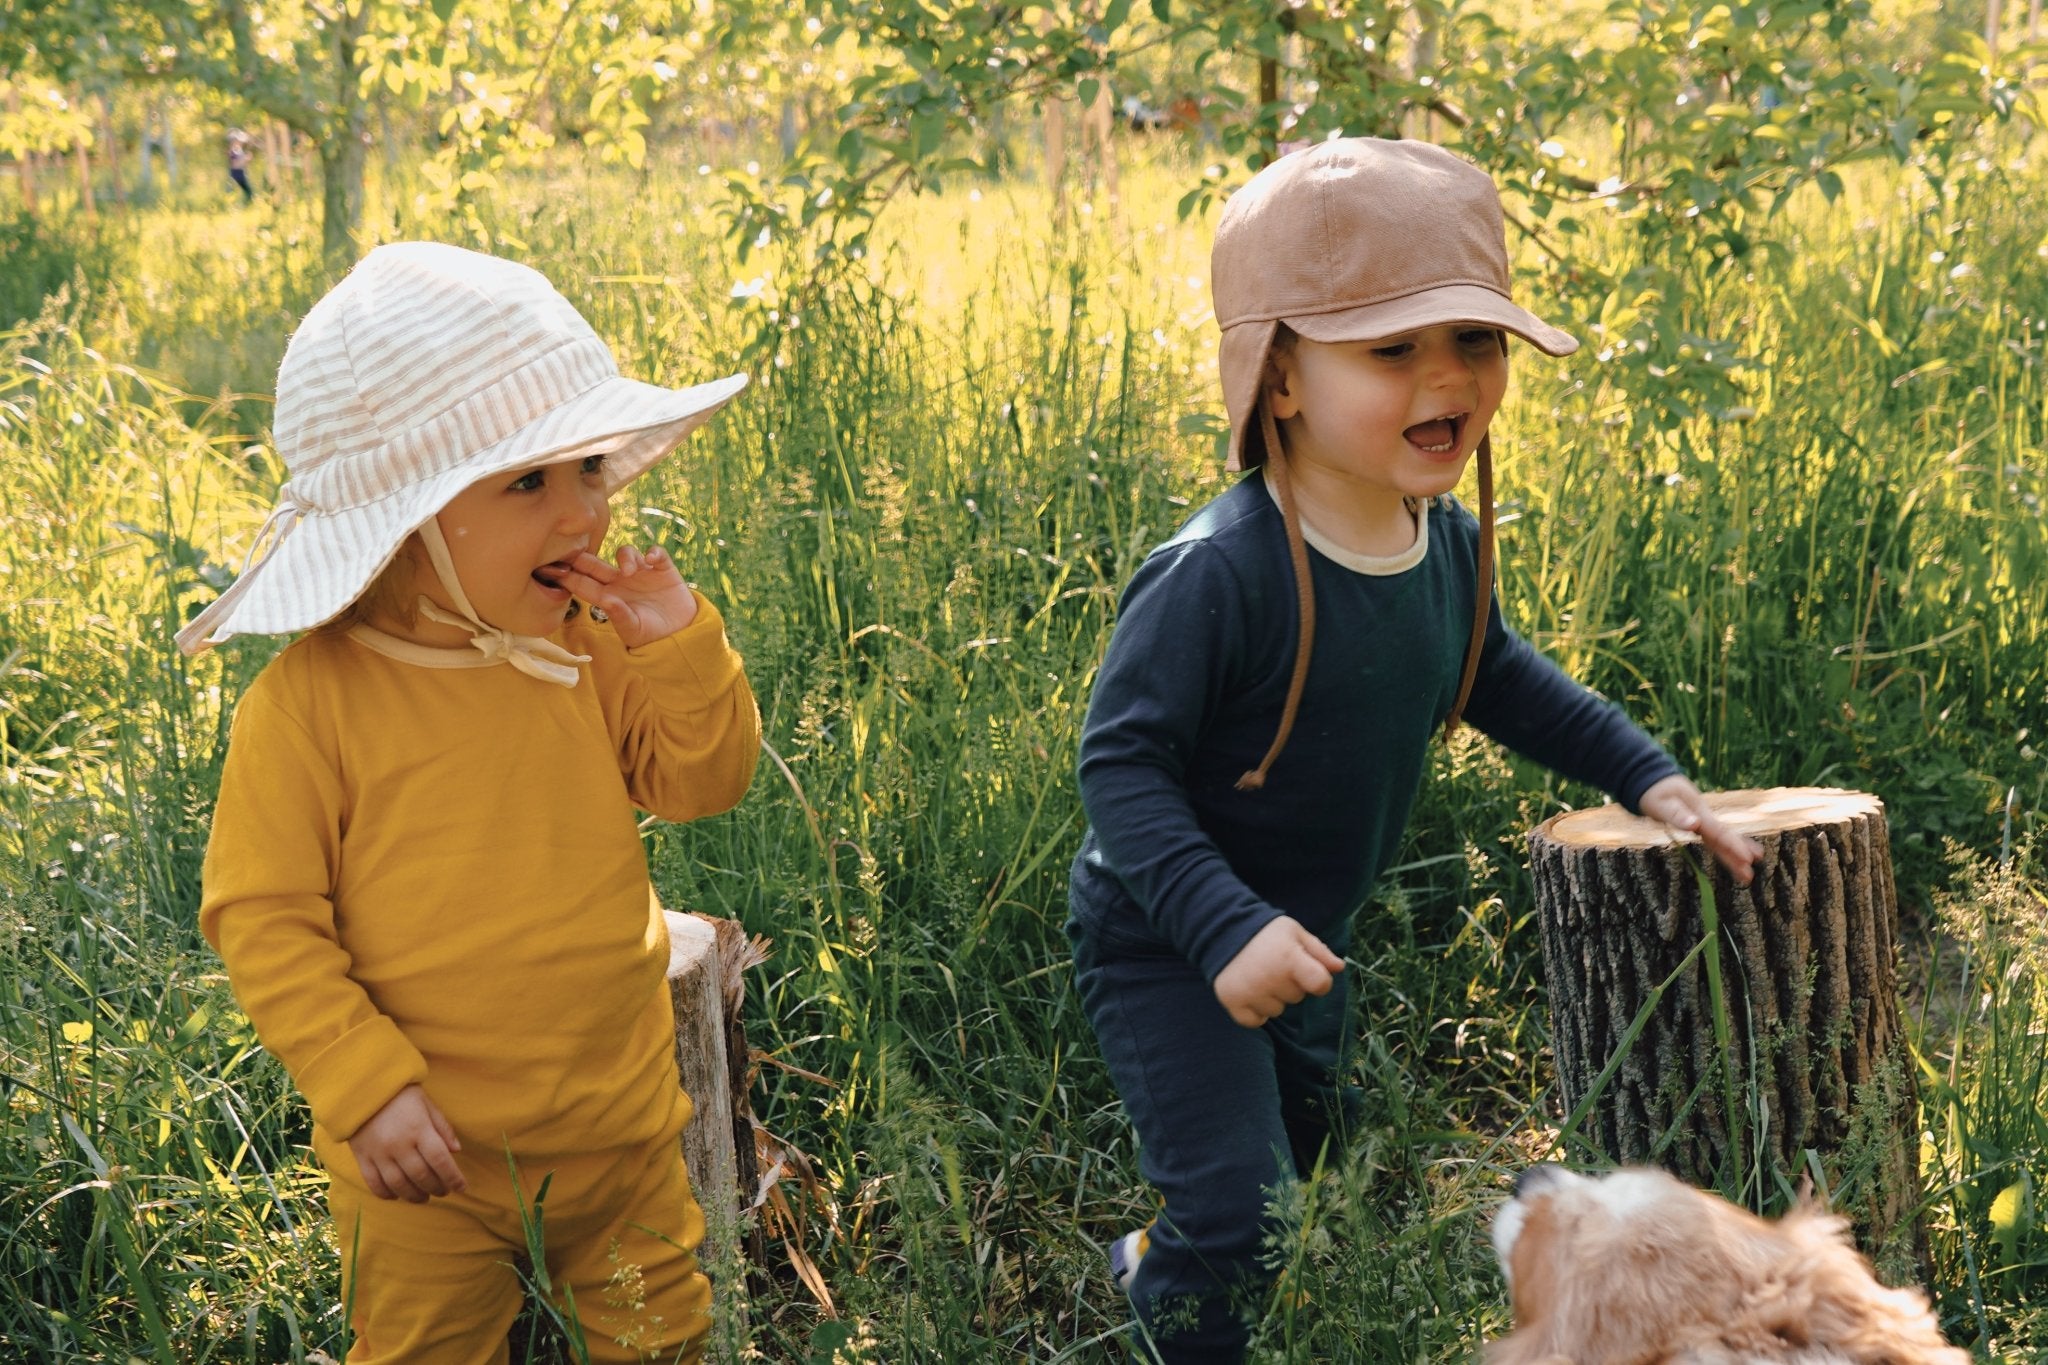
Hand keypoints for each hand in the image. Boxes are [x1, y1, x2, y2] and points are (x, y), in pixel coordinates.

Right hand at [348, 1084, 465, 1202]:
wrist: (362, 1087)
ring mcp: (379, 1152)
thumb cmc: (400, 1094)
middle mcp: (399, 1144)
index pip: (440, 1160)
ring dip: (414, 1195)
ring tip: (423, 1197)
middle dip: (436, 1188)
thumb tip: (456, 1151)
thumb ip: (442, 1127)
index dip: (453, 1177)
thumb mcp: (427, 1104)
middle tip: (443, 1192)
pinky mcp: (362, 1157)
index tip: (462, 1187)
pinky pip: (374, 1182)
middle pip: (421, 1175)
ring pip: (398, 1184)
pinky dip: (386, 1193)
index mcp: (419, 1129)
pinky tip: (397, 1195)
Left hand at [542, 544, 697, 646]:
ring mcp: (641, 573)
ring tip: (629, 571)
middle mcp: (620, 582)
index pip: (583, 584)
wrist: (681, 633)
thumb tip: (605, 600)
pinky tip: (652, 560)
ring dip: (624, 557)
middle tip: (575, 553)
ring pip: (625, 553)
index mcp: (608, 597)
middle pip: (597, 564)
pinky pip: (656, 553)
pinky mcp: (662, 568)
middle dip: (584, 557)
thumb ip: (619, 615)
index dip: (568, 577)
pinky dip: (654, 553)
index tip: (552, 569)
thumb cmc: (651, 634)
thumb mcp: (633, 630)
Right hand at [1213, 916, 1344, 1028]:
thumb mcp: (1295, 933)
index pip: (1321, 985)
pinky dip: (1255, 1011)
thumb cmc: (1265, 933)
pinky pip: (1255, 1022)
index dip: (1318, 981)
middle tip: (1273, 966)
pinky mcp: (1233, 1002)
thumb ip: (1319, 951)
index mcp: (1289, 958)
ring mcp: (1250, 992)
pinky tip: (1249, 992)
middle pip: (1297, 998)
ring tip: (1259, 976)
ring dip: (1272, 998)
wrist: (1221, 931)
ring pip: (1277, 1011)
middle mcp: (1270, 978)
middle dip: (1290, 984)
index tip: (1308, 972)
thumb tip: (1340, 968)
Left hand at [1638, 774, 1762, 885]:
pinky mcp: (1698, 825)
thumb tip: (1695, 825)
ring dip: (1733, 856)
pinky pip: (1713, 840)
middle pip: (1723, 839)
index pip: (1718, 832)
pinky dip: (1723, 849)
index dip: (1733, 845)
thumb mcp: (1661, 803)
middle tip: (1750, 875)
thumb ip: (1676, 814)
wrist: (1655, 780)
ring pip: (1720, 841)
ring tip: (1747, 875)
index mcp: (1698, 813)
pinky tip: (1733, 859)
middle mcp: (1704, 818)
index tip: (1747, 859)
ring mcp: (1702, 821)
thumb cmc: (1655, 792)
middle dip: (1736, 857)